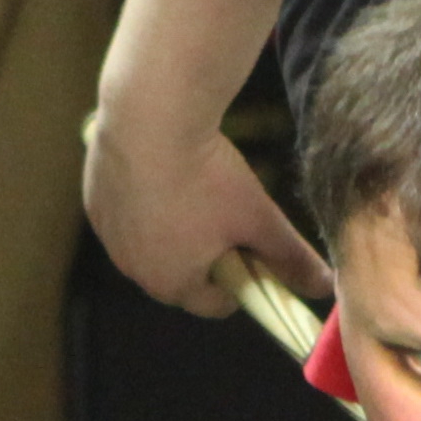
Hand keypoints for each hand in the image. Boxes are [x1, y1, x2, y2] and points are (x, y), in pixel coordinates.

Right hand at [83, 120, 333, 317]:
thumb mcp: (260, 218)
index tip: (255, 254)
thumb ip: (292, 258)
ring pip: (151, 245)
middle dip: (207, 258)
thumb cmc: (208, 175)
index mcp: (172, 283)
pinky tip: (165, 174)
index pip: (214, 305)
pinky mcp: (94, 201)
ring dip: (174, 232)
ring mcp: (108, 235)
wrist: (150, 115)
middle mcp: (132, 268)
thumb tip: (326, 287)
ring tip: (197, 193)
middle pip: (180, 276)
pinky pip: (127, 215)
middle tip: (229, 221)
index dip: (242, 282)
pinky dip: (147, 205)